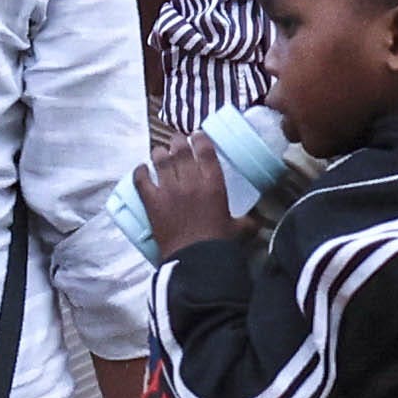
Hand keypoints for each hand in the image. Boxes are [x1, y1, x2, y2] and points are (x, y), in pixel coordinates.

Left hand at [144, 127, 248, 246]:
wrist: (196, 261)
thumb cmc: (219, 244)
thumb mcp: (238, 230)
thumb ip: (247, 222)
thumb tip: (257, 223)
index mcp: (213, 184)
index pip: (205, 151)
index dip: (200, 139)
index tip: (197, 136)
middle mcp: (190, 181)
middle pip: (180, 150)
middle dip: (178, 142)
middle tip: (177, 142)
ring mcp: (169, 190)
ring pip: (160, 160)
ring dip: (159, 153)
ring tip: (159, 152)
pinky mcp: (152, 202)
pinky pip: (141, 179)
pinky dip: (140, 172)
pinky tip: (141, 169)